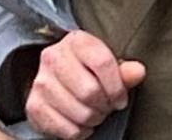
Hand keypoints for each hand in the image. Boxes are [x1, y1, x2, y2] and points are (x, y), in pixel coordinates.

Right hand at [26, 30, 144, 138]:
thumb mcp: (107, 64)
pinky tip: (81, 123)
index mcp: (76, 41)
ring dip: (93, 120)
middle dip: (105, 106)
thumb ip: (124, 70)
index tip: (121, 99)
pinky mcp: (33, 106)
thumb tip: (138, 72)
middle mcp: (53, 57)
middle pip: (90, 91)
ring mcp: (40, 82)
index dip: (117, 87)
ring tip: (95, 114)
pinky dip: (79, 132)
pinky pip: (66, 129)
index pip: (102, 63)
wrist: (55, 79)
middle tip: (106, 106)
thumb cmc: (88, 70)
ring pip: (79, 113)